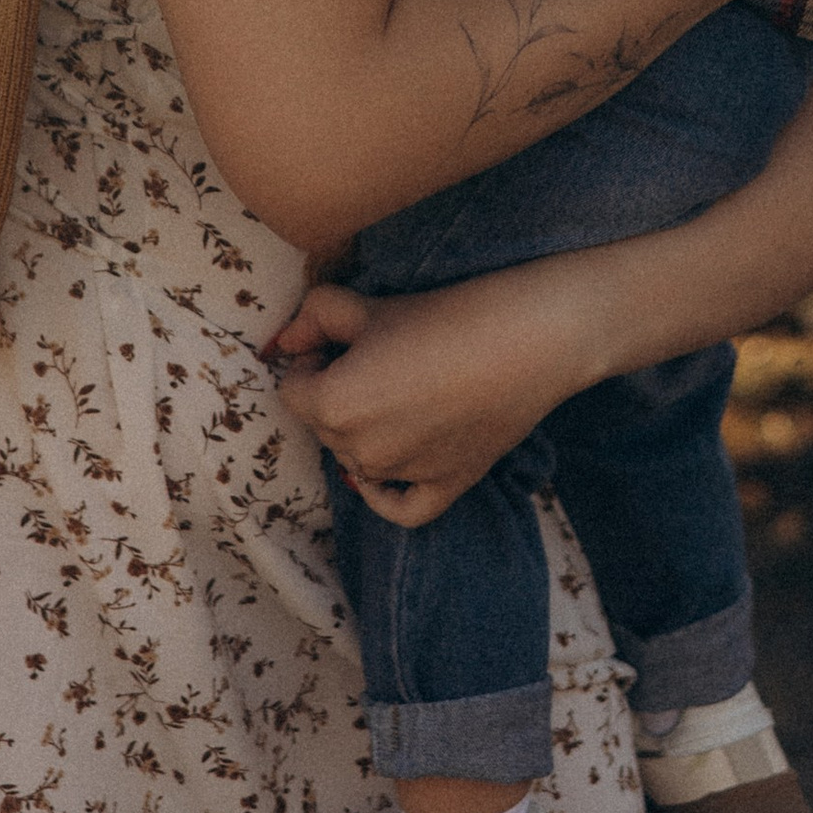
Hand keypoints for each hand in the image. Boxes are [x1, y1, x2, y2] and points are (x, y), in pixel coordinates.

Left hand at [268, 266, 595, 525]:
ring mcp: (404, 475)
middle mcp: (362, 451)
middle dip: (337, 392)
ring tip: (404, 385)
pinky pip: (399, 507)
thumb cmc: (447, 314)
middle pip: (324, 425)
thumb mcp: (368, 305)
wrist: (529, 337)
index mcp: (334, 406)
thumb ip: (313, 319)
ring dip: (366, 429)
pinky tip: (385, 470)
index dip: (313, 359)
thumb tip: (284, 342)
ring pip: (358, 458)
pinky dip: (385, 491)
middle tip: (380, 356)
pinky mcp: (445, 486)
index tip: (344, 339)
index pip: (293, 389)